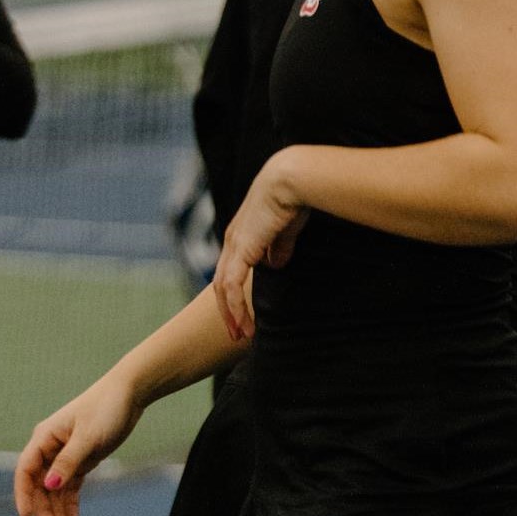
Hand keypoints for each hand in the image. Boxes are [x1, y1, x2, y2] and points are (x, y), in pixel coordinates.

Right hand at [14, 377, 142, 515]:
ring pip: (55, 490)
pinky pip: (70, 487)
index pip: (25, 471)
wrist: (130, 392)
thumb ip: (69, 461)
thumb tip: (49, 485)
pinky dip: (70, 503)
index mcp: (44, 438)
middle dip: (45, 511)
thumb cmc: (106, 407)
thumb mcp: (89, 436)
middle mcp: (50, 448)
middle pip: (40, 486)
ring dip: (57, 511)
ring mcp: (64, 456)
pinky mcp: (80, 460)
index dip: (23, 495)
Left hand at [214, 148, 310, 340]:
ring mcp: (234, 246)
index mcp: (243, 234)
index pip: (232, 269)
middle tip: (236, 332)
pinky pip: (233, 287)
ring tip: (240, 335)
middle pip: (222, 283)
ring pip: (224, 289)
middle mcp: (233, 241)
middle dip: (227, 310)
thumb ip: (279, 246)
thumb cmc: (294, 196)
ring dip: (230, 314)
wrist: (291, 180)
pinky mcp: (241, 250)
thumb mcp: (286, 228)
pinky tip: (243, 324)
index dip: (235, 292)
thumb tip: (276, 265)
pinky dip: (235, 308)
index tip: (244, 311)